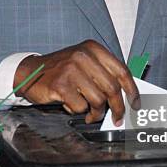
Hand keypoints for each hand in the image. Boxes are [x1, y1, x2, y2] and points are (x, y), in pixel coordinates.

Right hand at [14, 40, 138, 124]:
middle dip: (117, 108)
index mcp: (93, 49)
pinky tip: (71, 105)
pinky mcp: (60, 85)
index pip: (121, 70)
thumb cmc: (62, 71)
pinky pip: (80, 106)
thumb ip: (104, 74)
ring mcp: (71, 70)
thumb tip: (126, 96)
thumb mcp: (84, 63)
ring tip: (91, 114)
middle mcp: (83, 56)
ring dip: (96, 112)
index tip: (135, 103)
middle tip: (117, 118)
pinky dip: (78, 111)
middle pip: (112, 88)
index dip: (131, 90)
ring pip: (98, 100)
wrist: (30, 71)